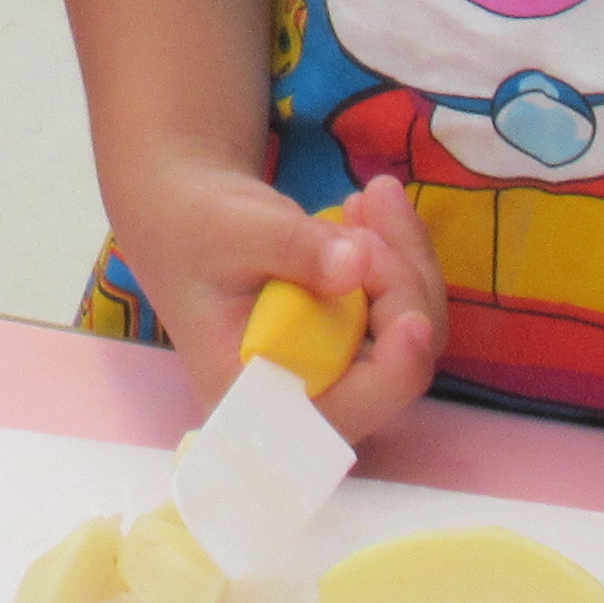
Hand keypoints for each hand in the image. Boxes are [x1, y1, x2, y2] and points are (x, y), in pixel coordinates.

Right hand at [107, 154, 450, 437]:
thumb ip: (294, 248)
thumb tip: (357, 266)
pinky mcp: (360, 341)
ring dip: (407, 258)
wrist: (190, 218)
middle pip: (393, 368)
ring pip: (413, 334)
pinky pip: (406, 308)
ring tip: (372, 193)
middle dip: (401, 281)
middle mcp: (305, 397)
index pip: (340, 409)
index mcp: (256, 394)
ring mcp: (340, 371)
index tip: (412, 322)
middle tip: (372, 200)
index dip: (386, 377)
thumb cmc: (195, 230)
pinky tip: (368, 207)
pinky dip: (402, 254)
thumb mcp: (233, 229)